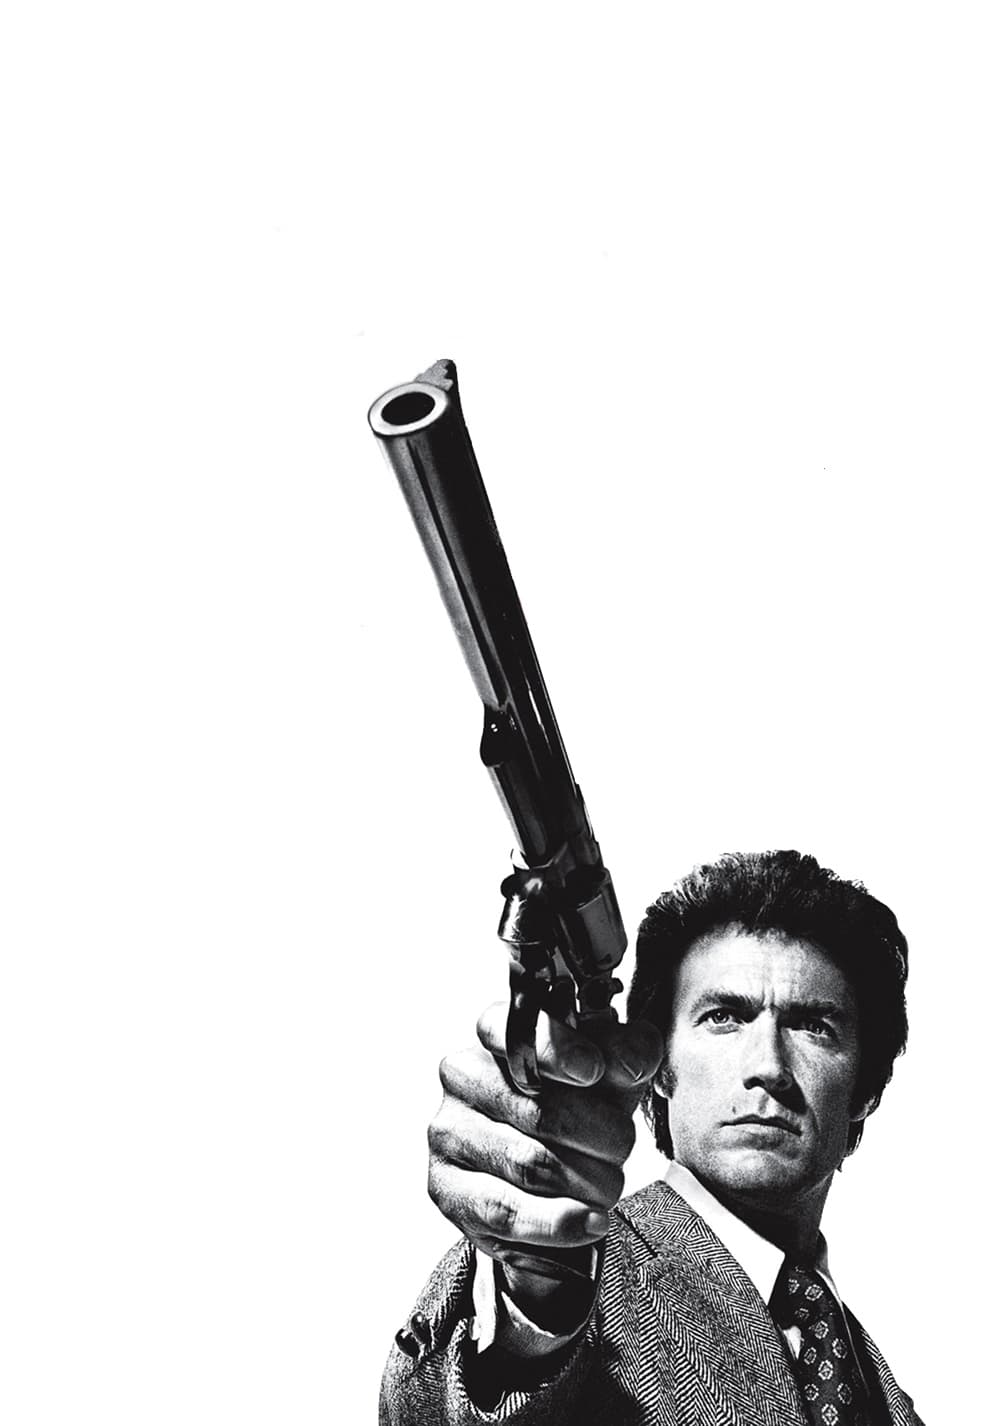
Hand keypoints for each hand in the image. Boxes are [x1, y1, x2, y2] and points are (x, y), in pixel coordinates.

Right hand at [427, 1003, 662, 1330]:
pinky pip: (507, 1213)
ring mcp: (448, 1133)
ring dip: (587, 1182)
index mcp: (494, 1033)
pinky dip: (560, 1223)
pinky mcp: (447, 1188)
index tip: (594, 1069)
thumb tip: (634, 1059)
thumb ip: (627, 1053)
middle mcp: (461, 1076)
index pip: (513, 1031)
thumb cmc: (574, 1105)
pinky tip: (592, 1221)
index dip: (555, 1049)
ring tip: (609, 1185)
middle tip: (622, 1147)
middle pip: (538, 1111)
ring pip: (527, 1164)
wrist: (542, 1172)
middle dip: (599, 1136)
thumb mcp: (607, 1073)